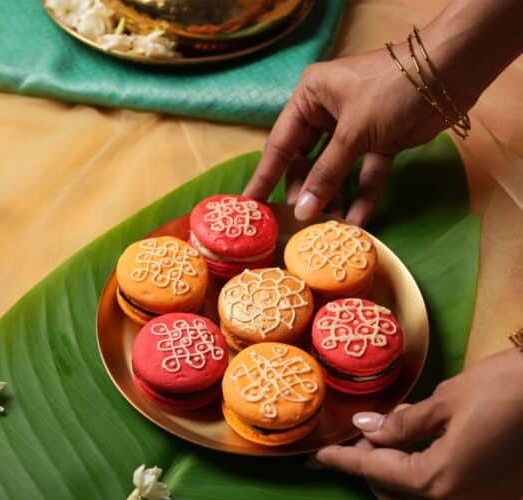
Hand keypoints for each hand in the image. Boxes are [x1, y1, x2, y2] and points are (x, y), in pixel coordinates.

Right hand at [244, 45, 448, 225]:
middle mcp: (327, 111)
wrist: (450, 73)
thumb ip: (326, 174)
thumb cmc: (391, 91)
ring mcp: (354, 128)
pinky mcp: (379, 141)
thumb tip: (302, 211)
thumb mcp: (352, 132)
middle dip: (306, 191)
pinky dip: (362, 194)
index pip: (281, 144)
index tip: (250, 203)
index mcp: (310, 97)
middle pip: (307, 160)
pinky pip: (364, 172)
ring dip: (334, 196)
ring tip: (328, 225)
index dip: (265, 176)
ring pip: (335, 169)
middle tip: (298, 221)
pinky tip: (356, 220)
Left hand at [316, 349, 522, 499]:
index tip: (318, 456)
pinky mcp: (492, 497)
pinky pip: (442, 499)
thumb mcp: (445, 400)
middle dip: (368, 473)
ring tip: (381, 440)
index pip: (375, 473)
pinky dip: (419, 479)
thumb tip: (367, 429)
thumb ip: (402, 423)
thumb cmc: (506, 388)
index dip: (344, 461)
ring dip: (392, 478)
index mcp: (441, 479)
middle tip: (357, 438)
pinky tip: (414, 447)